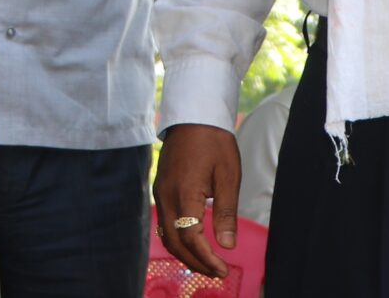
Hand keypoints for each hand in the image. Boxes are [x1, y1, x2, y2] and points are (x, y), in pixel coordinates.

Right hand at [153, 122, 241, 278]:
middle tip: (217, 273)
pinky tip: (192, 243)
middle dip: (195, 262)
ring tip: (206, 263)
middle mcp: (166, 196)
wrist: (193, 115)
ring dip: (185, 253)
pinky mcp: (160, 188)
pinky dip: (177, 238)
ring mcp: (160, 192)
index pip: (191, 239)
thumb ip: (226, 213)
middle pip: (175, 242)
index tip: (224, 269)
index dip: (207, 258)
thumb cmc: (215, 142)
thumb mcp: (228, 176)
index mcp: (184, 193)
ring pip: (167, 234)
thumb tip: (227, 245)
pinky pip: (165, 222)